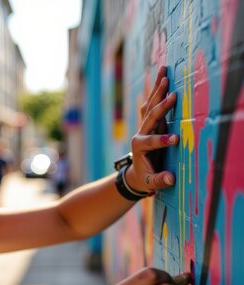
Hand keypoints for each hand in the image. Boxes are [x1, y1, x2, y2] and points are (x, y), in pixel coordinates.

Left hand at [128, 66, 177, 192]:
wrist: (136, 173)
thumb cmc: (146, 178)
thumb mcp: (151, 182)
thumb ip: (160, 180)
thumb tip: (171, 179)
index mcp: (139, 147)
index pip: (150, 141)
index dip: (161, 140)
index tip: (175, 139)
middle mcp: (140, 133)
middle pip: (150, 117)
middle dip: (161, 106)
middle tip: (172, 94)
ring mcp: (144, 126)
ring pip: (150, 105)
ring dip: (158, 90)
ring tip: (164, 73)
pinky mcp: (148, 123)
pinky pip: (152, 104)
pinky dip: (157, 91)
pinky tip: (162, 77)